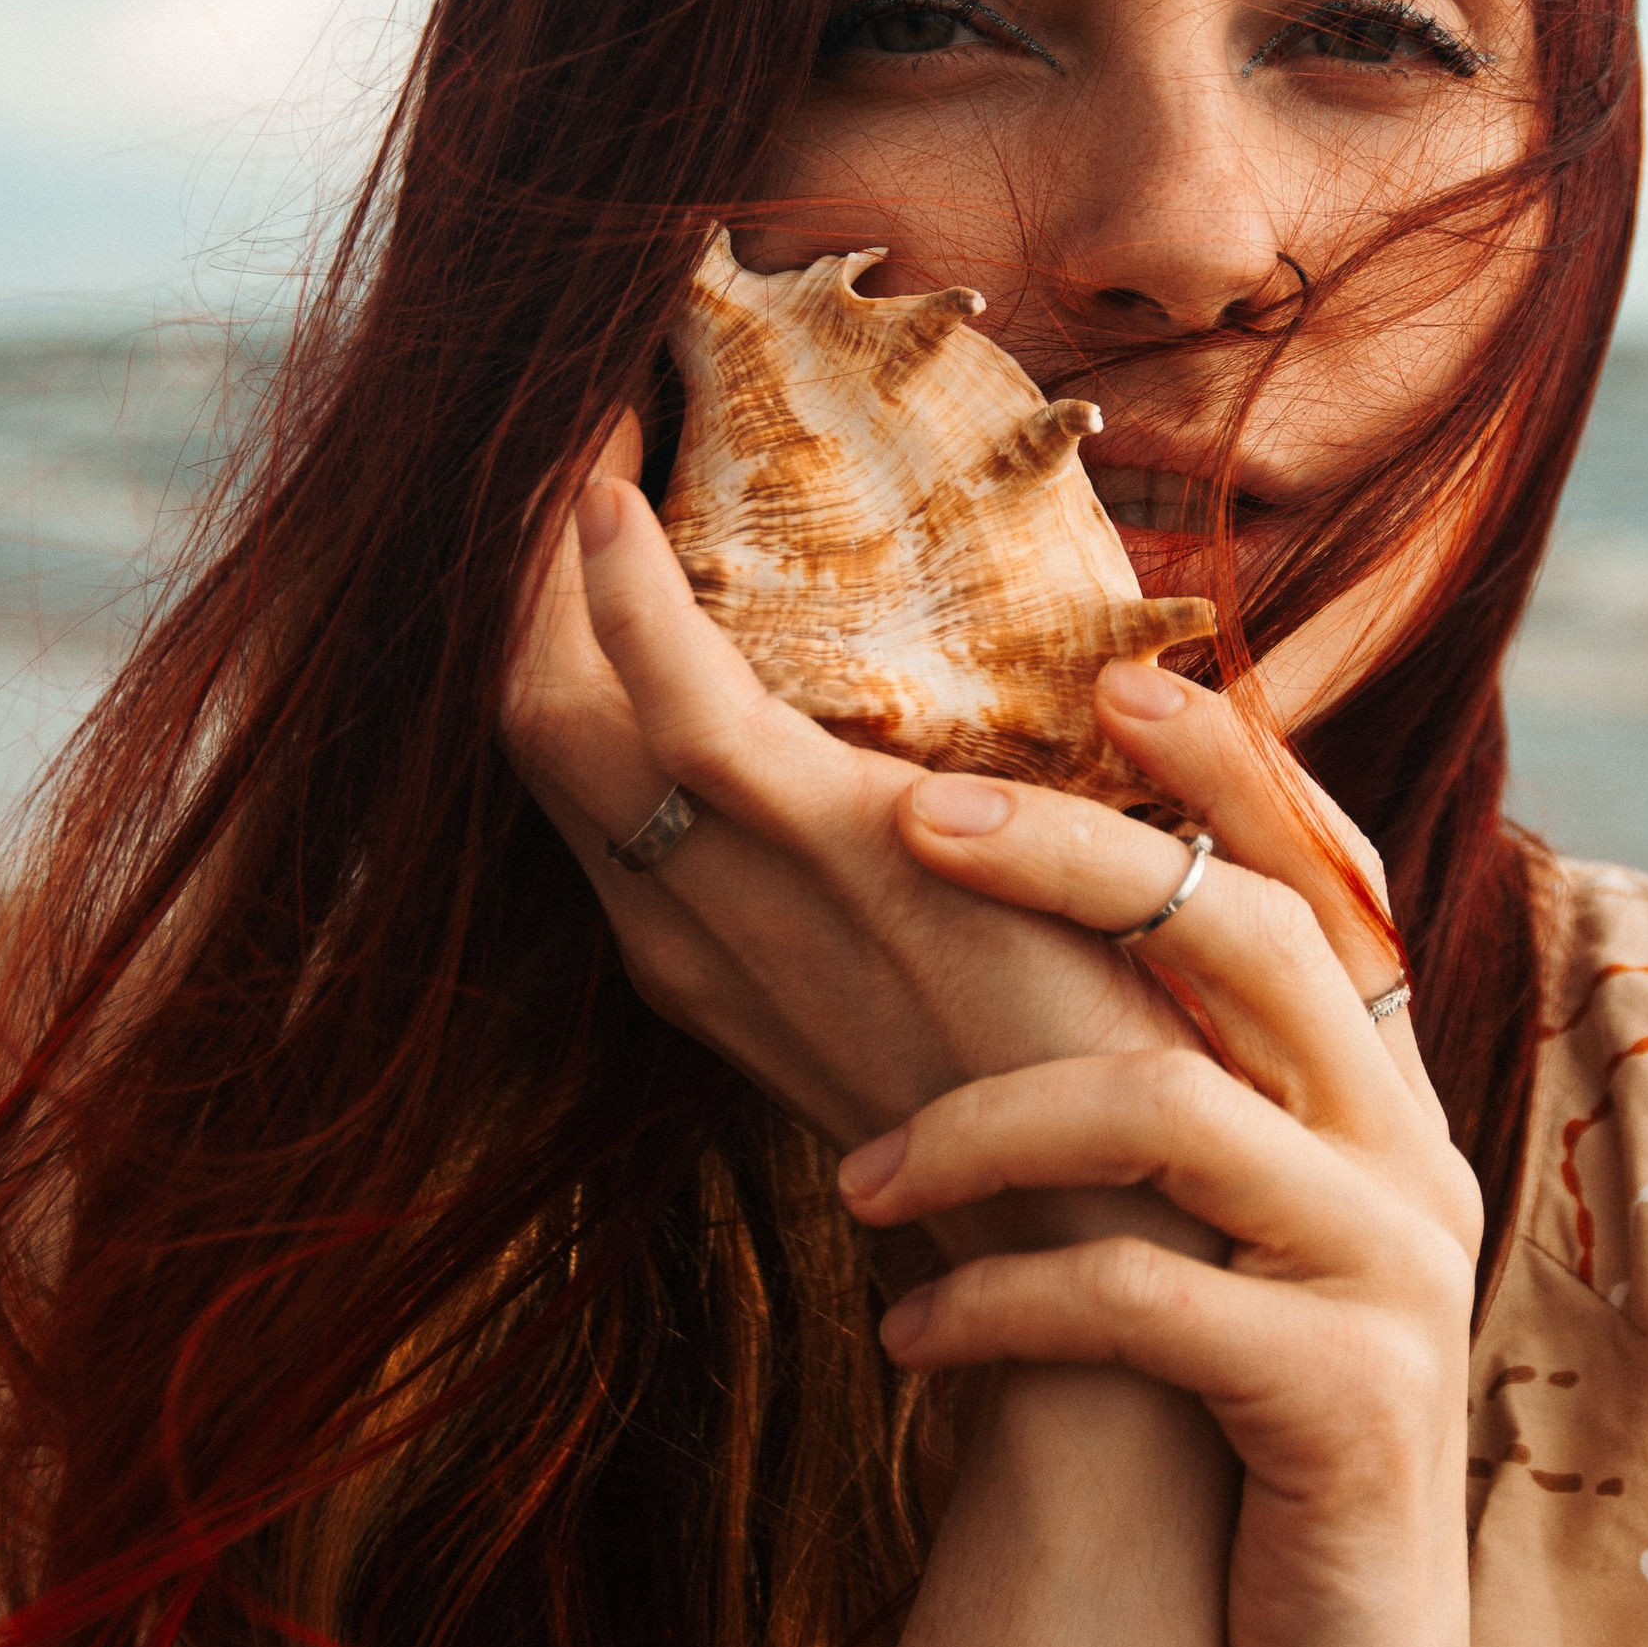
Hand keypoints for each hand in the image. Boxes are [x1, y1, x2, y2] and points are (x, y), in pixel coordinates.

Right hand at [501, 450, 1407, 1191]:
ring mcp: (743, 895)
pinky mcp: (836, 861)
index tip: (586, 486)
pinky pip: (679, 708)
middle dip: (518, 571)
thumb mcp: (941, 962)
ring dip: (545, 555)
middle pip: (530, 718)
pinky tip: (608, 491)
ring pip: (559, 703)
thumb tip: (926, 742)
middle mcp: (685, 921)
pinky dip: (620, 594)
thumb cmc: (1063, 1085)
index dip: (552, 625)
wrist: (1129, 1235)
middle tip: (565, 412)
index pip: (579, 760)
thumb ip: (904, 865)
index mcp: (707, 943)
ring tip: (579, 411)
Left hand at [833, 764, 1492, 1646]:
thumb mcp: (1213, 1248)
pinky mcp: (1340, 1410)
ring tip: (857, 1182)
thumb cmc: (1228, 1457)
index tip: (1110, 677)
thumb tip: (998, 946)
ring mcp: (1390, 1278)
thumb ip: (1166, 1102)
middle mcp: (1408, 1155)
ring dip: (991, 1126)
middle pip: (1254, 934)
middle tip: (911, 815)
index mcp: (1375, 1096)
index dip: (1226, 765)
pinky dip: (1004, 1305)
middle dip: (1082, 857)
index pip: (1319, 876)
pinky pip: (1149, 1307)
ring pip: (1186, 1112)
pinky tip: (908, 1339)